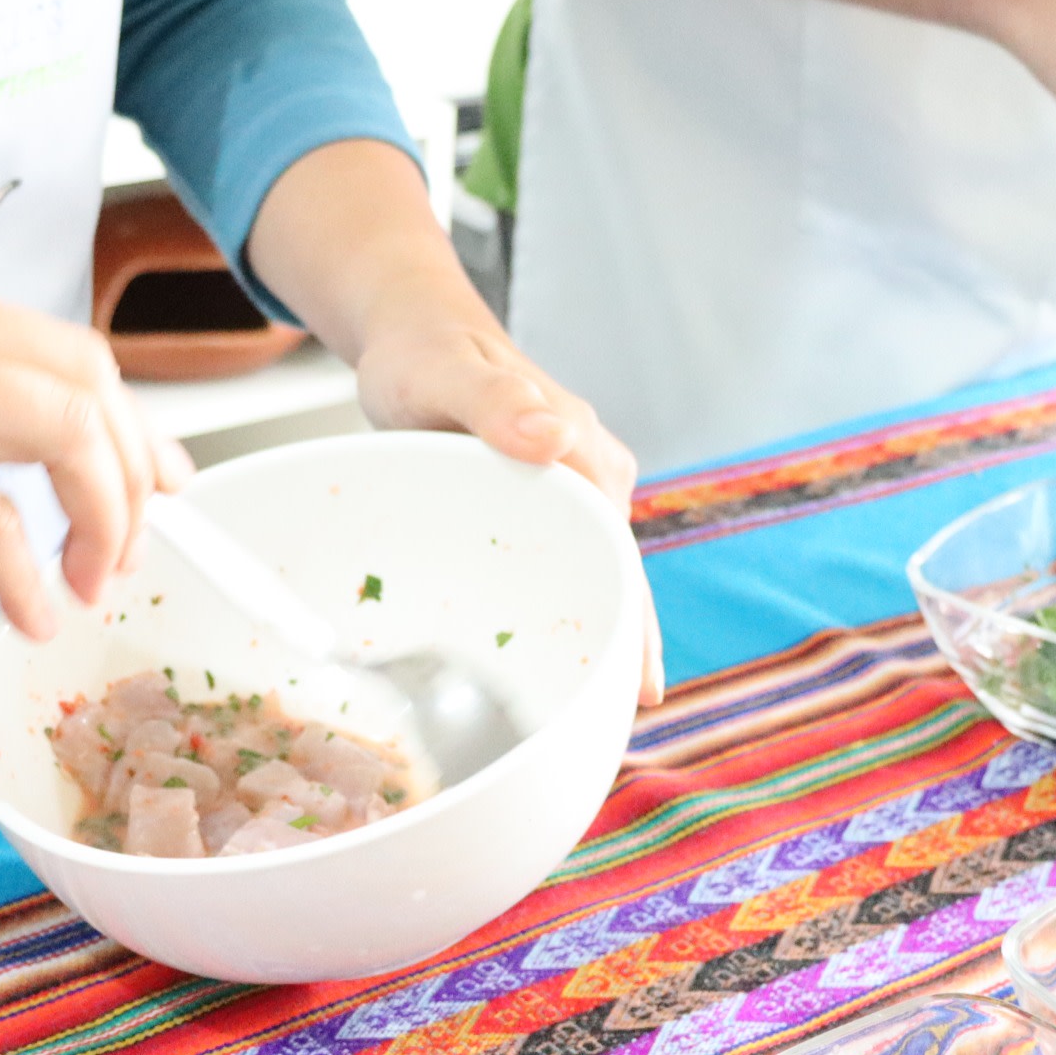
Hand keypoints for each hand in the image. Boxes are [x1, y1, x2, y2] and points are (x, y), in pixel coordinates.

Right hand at [0, 241, 168, 637]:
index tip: (152, 480)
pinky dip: (30, 578)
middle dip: (134, 468)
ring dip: (102, 519)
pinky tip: (30, 615)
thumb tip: (8, 455)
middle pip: (81, 376)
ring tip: (93, 584)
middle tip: (140, 542)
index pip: (50, 339)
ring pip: (59, 431)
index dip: (123, 417)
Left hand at [354, 313, 663, 704]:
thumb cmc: (426, 351)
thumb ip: (496, 402)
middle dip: (628, 644)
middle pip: (618, 571)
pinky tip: (560, 662)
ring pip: (596, 571)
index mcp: (582, 449)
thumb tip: (555, 439)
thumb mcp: (446, 371)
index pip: (617, 547)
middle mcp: (593, 474)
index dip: (631, 616)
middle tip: (625, 721)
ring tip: (597, 714)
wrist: (418, 333)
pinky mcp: (549, 505)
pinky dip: (569, 610)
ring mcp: (575, 492)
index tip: (637, 679)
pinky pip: (566, 563)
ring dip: (601, 633)